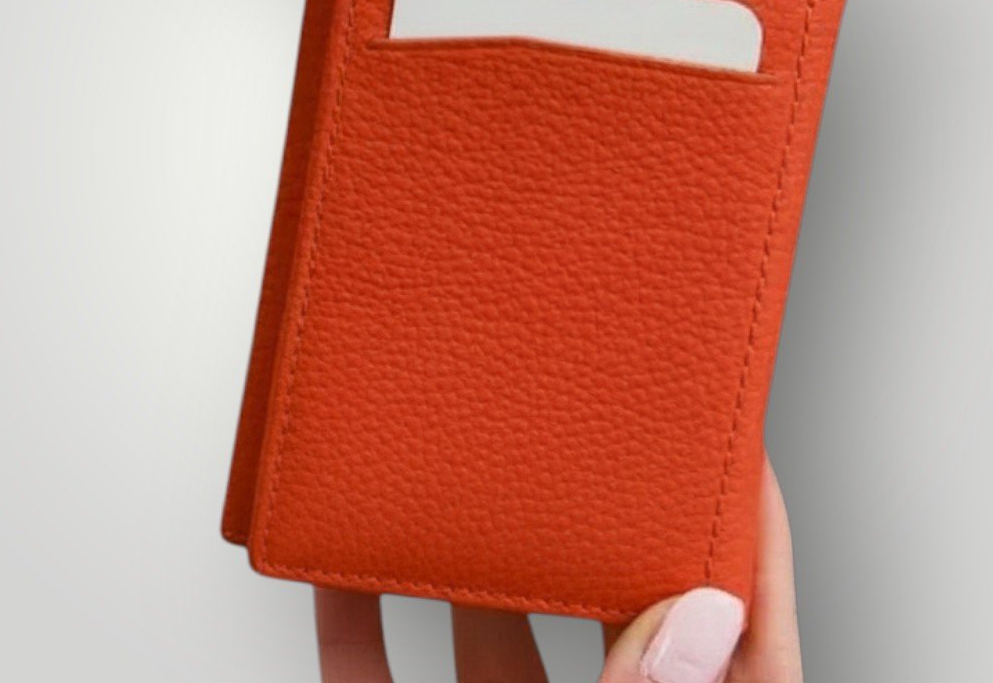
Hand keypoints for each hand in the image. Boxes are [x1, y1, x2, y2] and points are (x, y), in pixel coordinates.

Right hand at [315, 459, 800, 681]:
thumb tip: (699, 619)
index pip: (743, 631)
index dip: (743, 531)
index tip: (724, 438)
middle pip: (595, 602)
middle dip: (569, 512)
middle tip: (549, 421)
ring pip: (482, 629)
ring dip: (450, 553)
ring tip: (436, 466)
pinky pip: (374, 677)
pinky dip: (353, 621)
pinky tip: (334, 569)